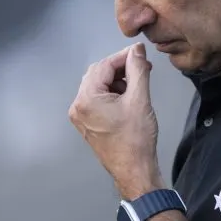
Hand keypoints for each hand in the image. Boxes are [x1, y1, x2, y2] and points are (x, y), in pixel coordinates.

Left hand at [69, 42, 163, 198]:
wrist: (134, 169)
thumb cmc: (136, 138)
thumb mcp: (140, 99)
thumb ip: (138, 70)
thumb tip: (138, 50)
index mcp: (86, 99)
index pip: (104, 66)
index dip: (124, 57)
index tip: (142, 53)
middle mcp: (78, 106)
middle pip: (98, 74)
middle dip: (120, 68)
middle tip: (143, 68)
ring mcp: (80, 116)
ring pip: (98, 86)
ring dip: (117, 81)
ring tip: (138, 85)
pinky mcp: (87, 123)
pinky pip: (98, 99)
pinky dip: (113, 93)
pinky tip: (129, 98)